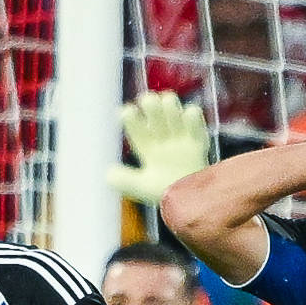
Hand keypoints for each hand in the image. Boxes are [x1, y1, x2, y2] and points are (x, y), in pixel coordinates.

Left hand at [108, 90, 209, 209]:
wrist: (194, 202)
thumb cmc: (166, 194)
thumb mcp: (142, 188)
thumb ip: (125, 180)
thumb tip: (107, 174)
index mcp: (146, 147)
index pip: (135, 128)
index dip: (130, 118)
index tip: (126, 113)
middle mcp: (161, 138)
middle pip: (154, 112)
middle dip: (150, 104)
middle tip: (147, 102)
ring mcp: (180, 137)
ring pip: (172, 109)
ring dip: (169, 105)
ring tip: (166, 105)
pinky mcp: (197, 140)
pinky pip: (195, 120)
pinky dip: (191, 115)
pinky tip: (187, 117)